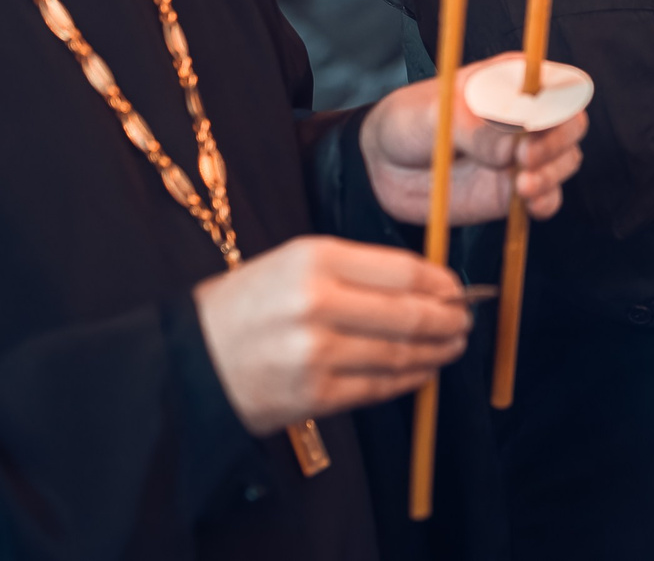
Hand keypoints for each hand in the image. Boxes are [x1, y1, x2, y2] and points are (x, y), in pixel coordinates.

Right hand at [194, 236, 470, 433]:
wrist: (189, 363)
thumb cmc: (246, 306)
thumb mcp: (292, 263)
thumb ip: (355, 269)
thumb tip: (425, 282)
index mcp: (314, 258)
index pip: (402, 270)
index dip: (442, 283)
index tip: (458, 289)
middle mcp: (317, 302)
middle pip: (409, 312)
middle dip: (449, 319)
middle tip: (465, 321)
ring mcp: (315, 353)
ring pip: (399, 352)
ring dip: (436, 351)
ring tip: (452, 346)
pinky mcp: (312, 395)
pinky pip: (378, 388)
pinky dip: (409, 380)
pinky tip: (423, 372)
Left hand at [360, 57, 587, 225]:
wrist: (382, 166)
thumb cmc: (410, 121)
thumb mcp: (438, 114)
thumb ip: (476, 129)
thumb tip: (514, 150)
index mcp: (515, 81)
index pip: (560, 85)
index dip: (562, 103)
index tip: (537, 123)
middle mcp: (528, 117)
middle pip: (572, 126)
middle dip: (558, 143)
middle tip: (525, 158)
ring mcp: (523, 156)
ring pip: (565, 162)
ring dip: (551, 175)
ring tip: (520, 186)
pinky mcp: (514, 191)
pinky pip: (547, 198)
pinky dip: (545, 202)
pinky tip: (528, 205)